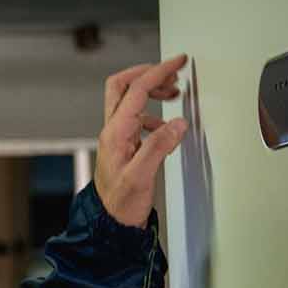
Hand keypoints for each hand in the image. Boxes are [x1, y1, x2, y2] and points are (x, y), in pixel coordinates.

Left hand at [95, 54, 189, 227]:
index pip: (136, 90)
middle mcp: (113, 131)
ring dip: (151, 92)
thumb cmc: (121, 205)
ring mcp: (117, 138)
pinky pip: (136, 119)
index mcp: (115, 132)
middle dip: (148, 74)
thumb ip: (159, 146)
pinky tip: (166, 126)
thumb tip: (177, 123)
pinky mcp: (123, 147)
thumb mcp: (142, 176)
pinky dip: (153, 114)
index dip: (158, 72)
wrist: (110, 225)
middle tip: (172, 73)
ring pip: (129, 100)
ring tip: (173, 94)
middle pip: (122, 86)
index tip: (177, 62)